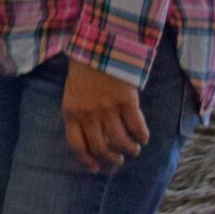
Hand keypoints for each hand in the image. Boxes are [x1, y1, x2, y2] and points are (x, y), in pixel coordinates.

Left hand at [62, 57, 149, 172]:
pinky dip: (142, 136)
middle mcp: (88, 113)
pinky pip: (137, 128)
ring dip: (129, 150)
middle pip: (101, 148)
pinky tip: (143, 136)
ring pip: (121, 142)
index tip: (96, 168)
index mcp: (71, 111)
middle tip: (119, 160)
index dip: (86, 160)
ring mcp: (108, 108)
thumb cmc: (84, 71)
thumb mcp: (72, 93)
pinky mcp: (127, 101)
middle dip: (112, 159)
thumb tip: (91, 140)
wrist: (99, 45)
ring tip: (133, 149)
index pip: (77, 145)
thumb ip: (78, 115)